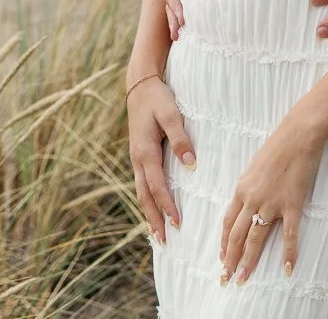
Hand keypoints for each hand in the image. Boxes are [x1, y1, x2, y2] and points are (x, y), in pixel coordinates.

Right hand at [127, 75, 193, 243]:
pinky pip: (143, 184)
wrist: (140, 86)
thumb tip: (190, 164)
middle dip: (154, 219)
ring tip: (157, 234)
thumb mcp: (171, 114)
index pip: (157, 186)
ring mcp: (136, 159)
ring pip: (141, 193)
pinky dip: (148, 200)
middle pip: (145, 197)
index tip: (177, 223)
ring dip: (149, 213)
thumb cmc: (158, 99)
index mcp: (145, 153)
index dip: (167, 206)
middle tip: (164, 241)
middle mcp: (138, 160)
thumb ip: (180, 139)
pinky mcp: (140, 156)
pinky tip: (154, 208)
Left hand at [219, 119, 325, 282]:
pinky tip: (287, 268)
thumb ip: (249, 187)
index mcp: (241, 189)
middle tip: (227, 278)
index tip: (223, 259)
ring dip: (249, 260)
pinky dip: (288, 253)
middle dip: (231, 259)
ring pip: (256, 238)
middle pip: (237, 235)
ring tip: (244, 278)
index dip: (224, 243)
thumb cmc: (278, 146)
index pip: (228, 223)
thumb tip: (247, 202)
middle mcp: (252, 199)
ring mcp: (271, 203)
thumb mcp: (254, 166)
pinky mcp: (292, 204)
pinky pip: (289, 233)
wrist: (298, 134)